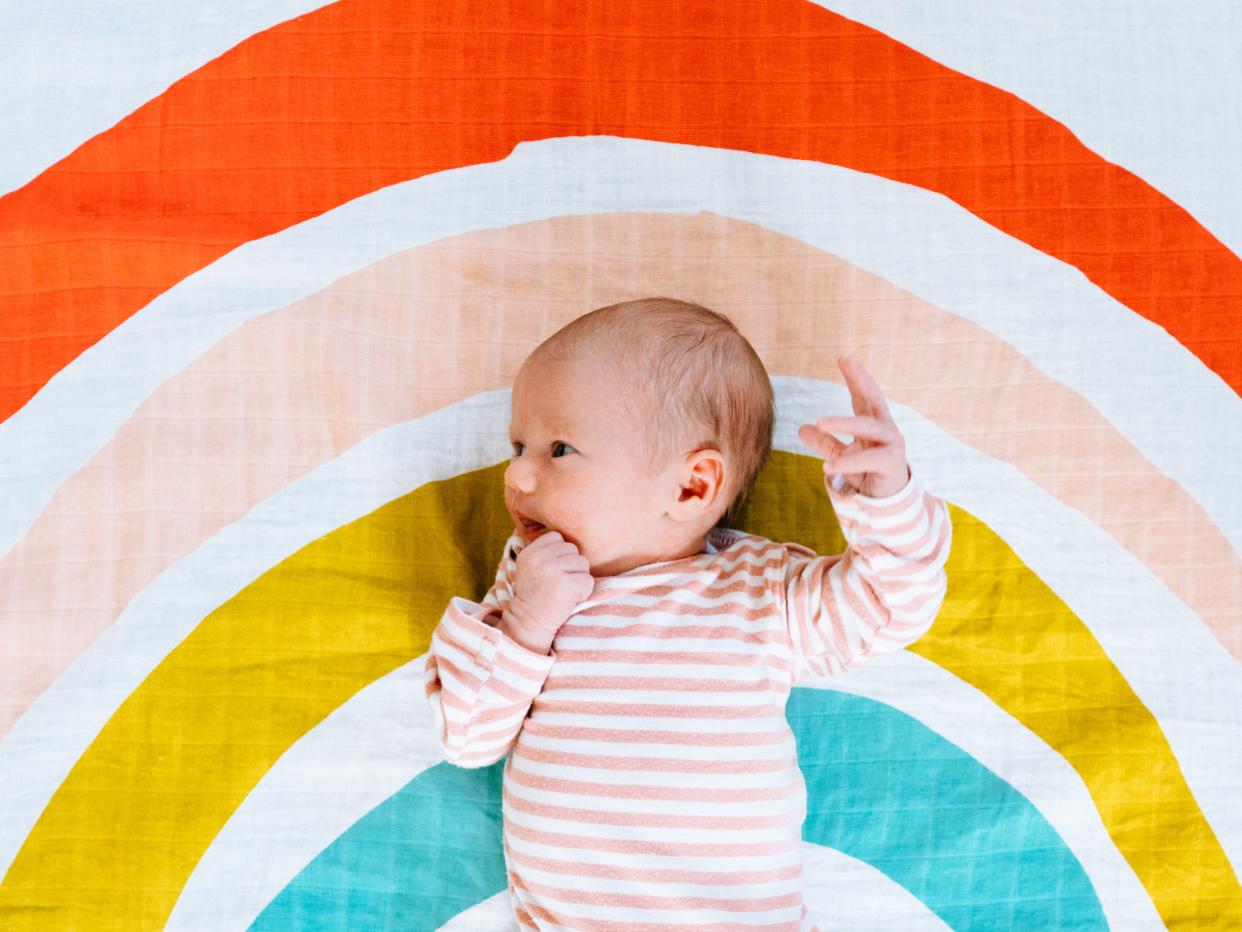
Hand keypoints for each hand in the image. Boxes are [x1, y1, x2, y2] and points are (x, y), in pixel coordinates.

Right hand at [503, 531, 594, 646]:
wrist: (528, 623)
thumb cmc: (533, 596)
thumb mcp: (529, 567)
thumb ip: (544, 551)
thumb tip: (569, 541)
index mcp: (530, 552)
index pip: (557, 537)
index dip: (561, 554)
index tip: (553, 571)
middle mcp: (539, 558)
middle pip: (573, 549)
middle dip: (571, 566)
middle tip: (559, 584)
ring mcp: (552, 570)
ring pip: (583, 563)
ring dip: (578, 578)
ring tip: (564, 592)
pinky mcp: (566, 585)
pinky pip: (588, 581)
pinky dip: (583, 592)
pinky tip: (569, 600)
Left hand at [797, 355, 909, 498]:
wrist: (887, 503)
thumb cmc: (868, 474)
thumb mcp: (841, 456)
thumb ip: (825, 442)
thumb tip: (802, 429)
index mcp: (873, 424)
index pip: (863, 396)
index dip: (855, 377)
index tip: (843, 358)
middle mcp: (885, 430)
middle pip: (872, 399)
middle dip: (861, 379)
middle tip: (846, 362)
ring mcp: (891, 444)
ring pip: (868, 426)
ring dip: (844, 423)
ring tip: (820, 422)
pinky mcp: (892, 463)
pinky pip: (868, 459)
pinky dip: (847, 462)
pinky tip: (828, 466)